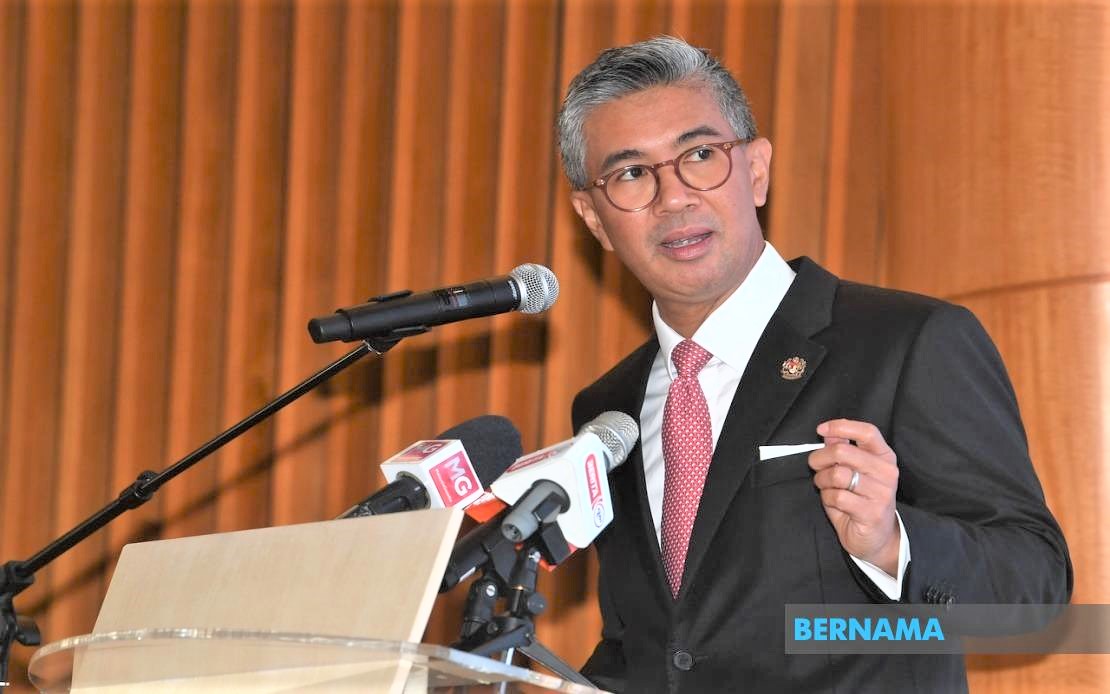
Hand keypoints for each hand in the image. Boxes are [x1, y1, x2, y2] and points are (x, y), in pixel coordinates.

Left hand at [808, 419, 899, 574]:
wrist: (877, 538)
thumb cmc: (861, 500)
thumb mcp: (852, 471)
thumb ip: (843, 450)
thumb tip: (829, 433)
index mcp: (884, 457)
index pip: (867, 432)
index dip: (841, 427)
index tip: (821, 429)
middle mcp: (887, 472)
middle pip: (843, 452)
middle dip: (820, 458)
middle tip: (816, 467)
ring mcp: (882, 493)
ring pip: (837, 475)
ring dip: (822, 481)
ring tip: (826, 487)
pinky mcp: (871, 512)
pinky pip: (837, 496)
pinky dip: (827, 497)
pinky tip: (834, 502)